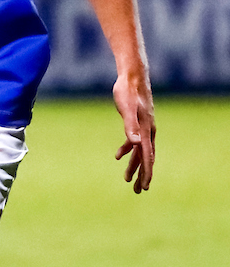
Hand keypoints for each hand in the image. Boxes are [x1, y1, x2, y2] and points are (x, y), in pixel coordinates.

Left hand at [113, 73, 155, 192]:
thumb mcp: (126, 109)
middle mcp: (147, 131)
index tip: (145, 187)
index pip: (148, 157)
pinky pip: (134, 141)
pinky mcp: (137, 122)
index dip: (147, 173)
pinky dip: (127, 150)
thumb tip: (135, 143)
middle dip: (142, 175)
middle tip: (139, 191)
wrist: (132, 76)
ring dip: (134, 166)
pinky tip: (118, 156)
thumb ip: (130, 127)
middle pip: (146, 158)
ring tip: (128, 180)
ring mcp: (143, 127)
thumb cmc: (128, 91)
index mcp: (146, 131)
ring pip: (140, 152)